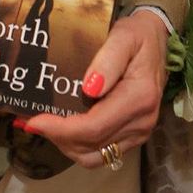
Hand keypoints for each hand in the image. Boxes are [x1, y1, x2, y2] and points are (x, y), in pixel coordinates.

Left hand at [18, 11, 168, 169]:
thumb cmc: (138, 34)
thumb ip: (108, 60)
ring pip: (95, 157)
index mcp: (139, 98)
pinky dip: (80, 147)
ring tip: (46, 127)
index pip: (94, 127)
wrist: (158, 38)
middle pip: (92, 146)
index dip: (61, 129)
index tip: (34, 120)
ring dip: (67, 147)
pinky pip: (103, 153)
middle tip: (33, 122)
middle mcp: (142, 121)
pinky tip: (64, 130)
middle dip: (58, 138)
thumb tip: (89, 89)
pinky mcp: (135, 135)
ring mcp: (140, 132)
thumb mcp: (123, 36)